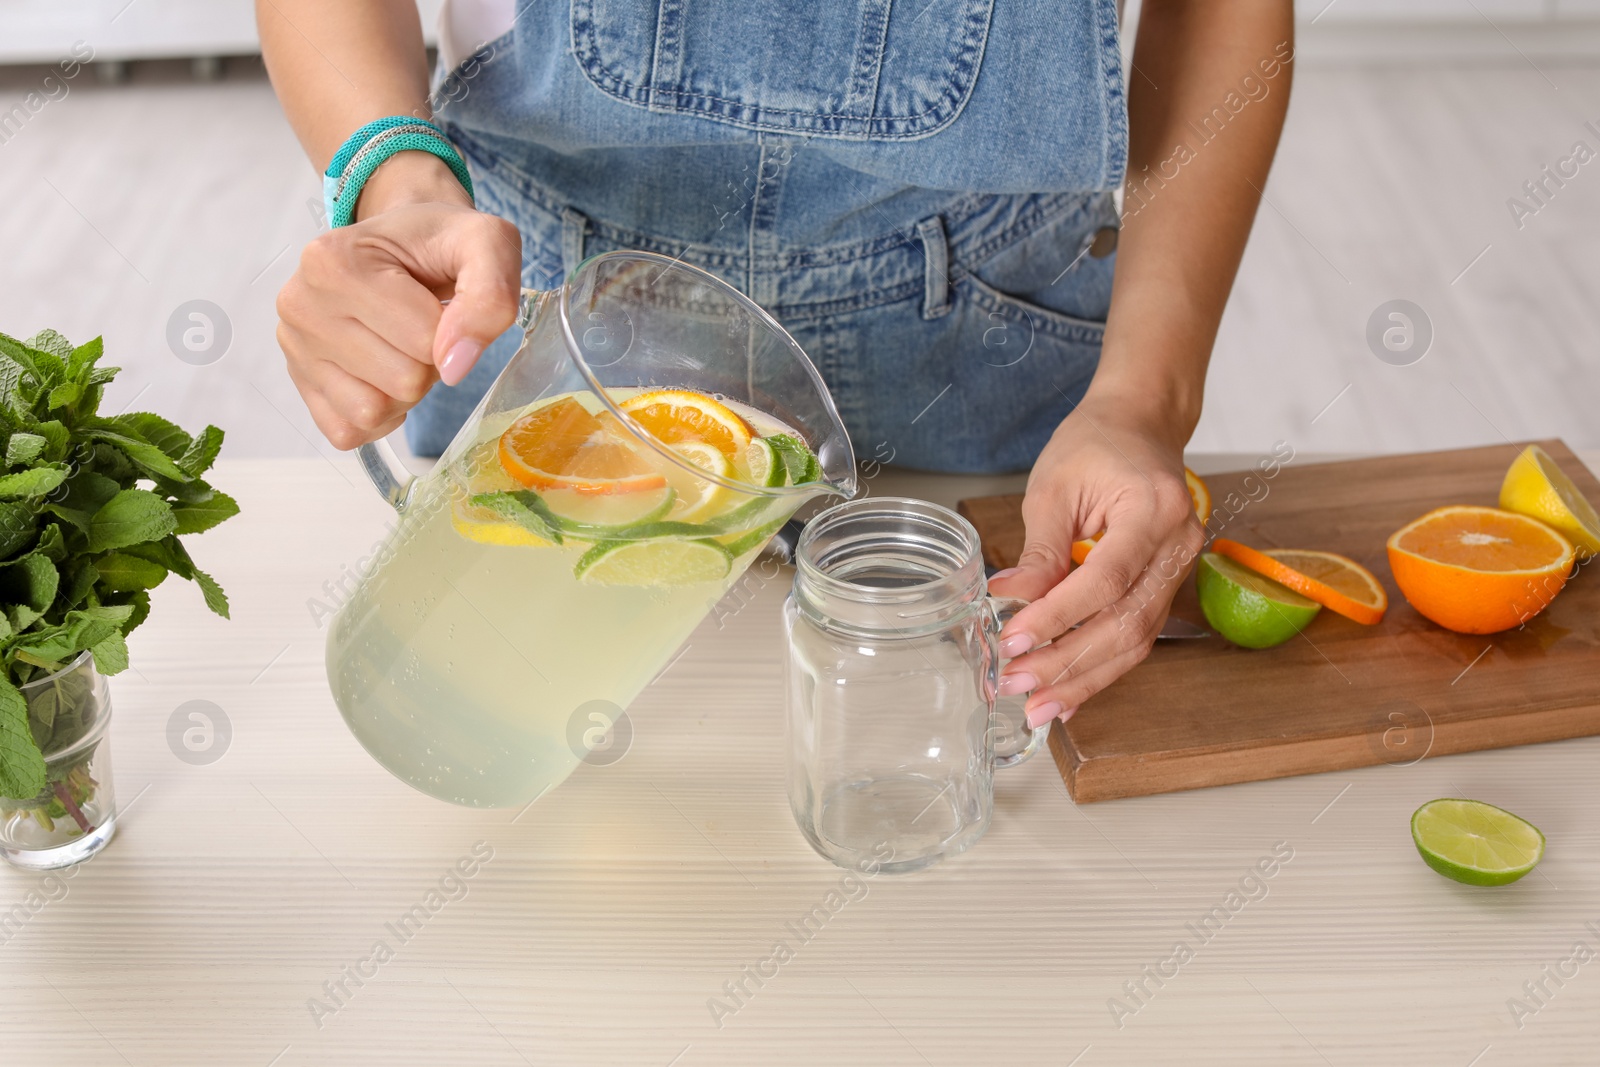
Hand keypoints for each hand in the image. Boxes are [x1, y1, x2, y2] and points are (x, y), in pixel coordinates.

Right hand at [275, 151, 521, 448]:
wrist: (404, 241)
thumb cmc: (440, 242)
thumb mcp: (487, 244)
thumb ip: (490, 295)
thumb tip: (455, 363)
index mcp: (333, 261)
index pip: (424, 340)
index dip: (451, 330)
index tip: (437, 300)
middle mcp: (299, 304)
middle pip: (401, 381)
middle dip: (429, 362)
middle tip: (421, 325)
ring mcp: (293, 348)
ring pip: (372, 412)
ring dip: (405, 391)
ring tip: (401, 344)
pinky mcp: (299, 384)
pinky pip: (350, 431)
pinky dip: (379, 415)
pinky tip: (384, 373)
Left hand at [986, 394, 1204, 727]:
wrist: (1140, 424)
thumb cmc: (1096, 444)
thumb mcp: (1054, 488)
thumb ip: (1038, 552)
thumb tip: (1009, 602)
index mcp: (1154, 509)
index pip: (1106, 580)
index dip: (1058, 617)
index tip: (1013, 640)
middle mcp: (1179, 544)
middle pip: (1125, 621)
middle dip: (1067, 662)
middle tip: (1016, 684)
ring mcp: (1181, 568)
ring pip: (1135, 640)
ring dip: (1083, 678)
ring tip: (1036, 707)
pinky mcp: (1168, 584)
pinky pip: (1137, 634)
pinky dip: (1099, 667)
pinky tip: (1067, 695)